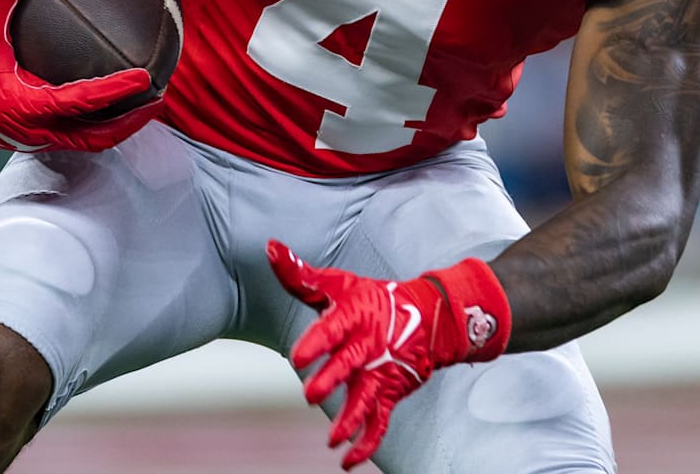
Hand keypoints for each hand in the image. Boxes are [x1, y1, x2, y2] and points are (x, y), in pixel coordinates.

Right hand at [0, 0, 161, 151]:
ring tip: (144, 106)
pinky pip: (73, 136)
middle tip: (159, 99)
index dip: (116, 91)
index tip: (144, 78)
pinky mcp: (30, 137)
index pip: (82, 100)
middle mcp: (33, 129)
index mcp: (25, 104)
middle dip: (132, 121)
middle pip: (96, 135)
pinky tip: (109, 104)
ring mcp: (33, 138)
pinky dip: (96, 124)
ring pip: (86, 141)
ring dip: (117, 127)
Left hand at [267, 240, 509, 469]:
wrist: (429, 317)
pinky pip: (380, 422)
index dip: (316, 342)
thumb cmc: (375, 298)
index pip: (333, 329)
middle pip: (348, 365)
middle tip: (311, 395)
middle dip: (331, 380)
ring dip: (350, 419)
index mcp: (355, 316)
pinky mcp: (390, 392)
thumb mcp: (340, 284)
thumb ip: (302, 275)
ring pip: (367, 399)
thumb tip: (270, 247)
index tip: (298, 357)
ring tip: (333, 439)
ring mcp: (381, 372)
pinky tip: (348, 460)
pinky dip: (367, 443)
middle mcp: (369, 345)